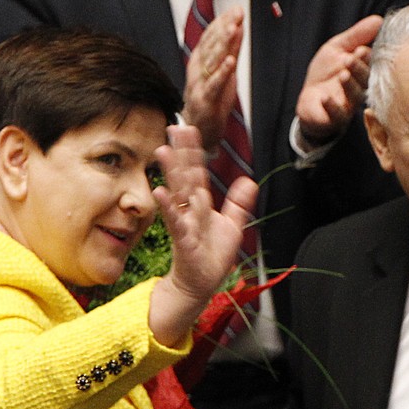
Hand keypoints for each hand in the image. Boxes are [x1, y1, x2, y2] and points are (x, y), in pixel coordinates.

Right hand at [148, 125, 257, 347]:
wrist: (201, 283)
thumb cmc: (212, 255)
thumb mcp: (232, 225)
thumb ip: (239, 203)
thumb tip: (249, 180)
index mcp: (200, 204)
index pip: (197, 172)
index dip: (194, 151)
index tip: (189, 128)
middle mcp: (190, 209)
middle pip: (185, 175)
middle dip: (181, 151)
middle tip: (175, 125)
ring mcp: (184, 223)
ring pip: (178, 193)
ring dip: (171, 173)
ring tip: (163, 151)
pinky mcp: (184, 240)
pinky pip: (175, 221)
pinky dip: (168, 207)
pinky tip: (160, 192)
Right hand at [182, 6, 243, 151]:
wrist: (199, 127)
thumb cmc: (211, 98)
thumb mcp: (224, 70)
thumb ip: (230, 50)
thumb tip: (238, 26)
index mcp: (200, 59)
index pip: (211, 35)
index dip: (223, 21)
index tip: (236, 9)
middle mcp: (197, 68)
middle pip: (211, 44)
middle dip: (224, 27)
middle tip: (236, 14)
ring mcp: (199, 83)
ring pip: (211, 60)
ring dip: (223, 44)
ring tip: (233, 30)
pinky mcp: (205, 99)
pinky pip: (213, 84)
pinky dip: (222, 72)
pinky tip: (230, 62)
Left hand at [296, 15, 382, 144]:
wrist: (309, 100)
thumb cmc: (326, 73)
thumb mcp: (338, 48)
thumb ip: (356, 35)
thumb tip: (379, 20)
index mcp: (363, 72)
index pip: (372, 65)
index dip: (368, 59)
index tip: (363, 50)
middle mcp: (359, 89)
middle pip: (365, 81)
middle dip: (360, 69)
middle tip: (352, 58)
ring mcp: (348, 105)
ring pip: (354, 97)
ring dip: (350, 86)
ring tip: (343, 74)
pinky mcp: (334, 118)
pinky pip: (337, 115)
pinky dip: (332, 107)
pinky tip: (325, 98)